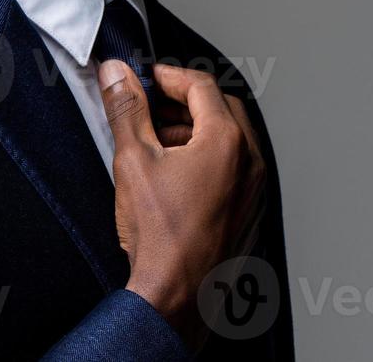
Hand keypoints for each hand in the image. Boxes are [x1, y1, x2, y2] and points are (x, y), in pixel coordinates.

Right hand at [100, 60, 265, 347]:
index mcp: (227, 141)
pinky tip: (175, 173)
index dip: (168, 76)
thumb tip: (117, 75)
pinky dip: (208, 156)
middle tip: (151, 104)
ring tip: (157, 140)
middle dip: (183, 100)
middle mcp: (250, 161)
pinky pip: (235, 166)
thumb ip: (127, 109)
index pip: (202, 85)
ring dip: (195, 128)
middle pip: (221, 107)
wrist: (176, 296)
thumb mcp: (133, 160)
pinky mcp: (250, 210)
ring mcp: (255, 188)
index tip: (144, 79)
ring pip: (230, 137)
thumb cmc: (161, 236)